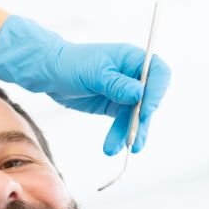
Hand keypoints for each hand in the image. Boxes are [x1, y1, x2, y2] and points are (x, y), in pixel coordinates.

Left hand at [0, 15, 170, 154]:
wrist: (50, 74)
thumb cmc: (71, 64)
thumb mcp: (94, 73)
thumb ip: (117, 84)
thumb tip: (140, 94)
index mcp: (132, 58)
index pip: (158, 73)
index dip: (157, 92)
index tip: (147, 111)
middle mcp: (133, 75)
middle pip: (149, 99)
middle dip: (142, 120)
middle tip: (135, 139)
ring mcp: (125, 92)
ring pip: (136, 116)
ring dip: (129, 133)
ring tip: (119, 149)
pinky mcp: (115, 106)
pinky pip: (123, 122)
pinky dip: (120, 134)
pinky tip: (114, 146)